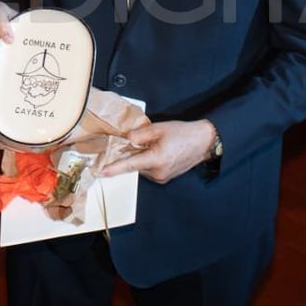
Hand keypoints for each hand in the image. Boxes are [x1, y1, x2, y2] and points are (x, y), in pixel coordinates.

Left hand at [99, 120, 216, 183]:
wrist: (203, 142)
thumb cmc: (183, 133)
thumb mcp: (159, 128)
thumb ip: (140, 134)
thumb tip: (126, 139)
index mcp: (156, 159)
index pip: (130, 165)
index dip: (115, 168)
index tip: (102, 171)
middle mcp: (158, 172)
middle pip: (135, 165)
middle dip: (131, 155)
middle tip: (137, 141)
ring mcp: (162, 177)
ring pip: (142, 168)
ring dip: (141, 158)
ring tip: (154, 145)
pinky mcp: (165, 177)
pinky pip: (149, 170)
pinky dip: (148, 161)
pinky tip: (157, 151)